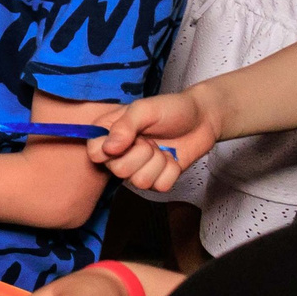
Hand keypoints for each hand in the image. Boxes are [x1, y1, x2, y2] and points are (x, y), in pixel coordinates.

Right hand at [90, 88, 220, 193]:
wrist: (202, 119)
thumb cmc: (170, 109)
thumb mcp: (144, 109)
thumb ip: (124, 126)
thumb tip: (108, 149)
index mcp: (108, 134)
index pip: (94, 154)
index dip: (110, 150)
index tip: (131, 138)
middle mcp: (119, 154)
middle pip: (118, 171)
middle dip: (141, 155)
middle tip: (150, 140)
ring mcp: (139, 168)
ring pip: (139, 181)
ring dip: (157, 163)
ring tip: (162, 148)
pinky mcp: (158, 179)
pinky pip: (160, 186)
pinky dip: (170, 171)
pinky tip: (171, 158)